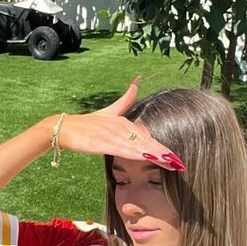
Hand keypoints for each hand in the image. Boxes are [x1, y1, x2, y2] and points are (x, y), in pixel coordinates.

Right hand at [54, 77, 184, 170]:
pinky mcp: (104, 142)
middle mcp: (122, 127)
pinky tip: (148, 157)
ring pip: (139, 146)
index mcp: (125, 122)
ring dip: (155, 155)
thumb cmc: (87, 124)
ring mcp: (113, 135)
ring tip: (170, 163)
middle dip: (164, 154)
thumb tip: (137, 81)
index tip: (176, 159)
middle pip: (147, 143)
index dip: (163, 149)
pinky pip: (124, 148)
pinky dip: (137, 153)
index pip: (148, 138)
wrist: (65, 128)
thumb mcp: (109, 111)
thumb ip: (125, 99)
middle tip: (180, 164)